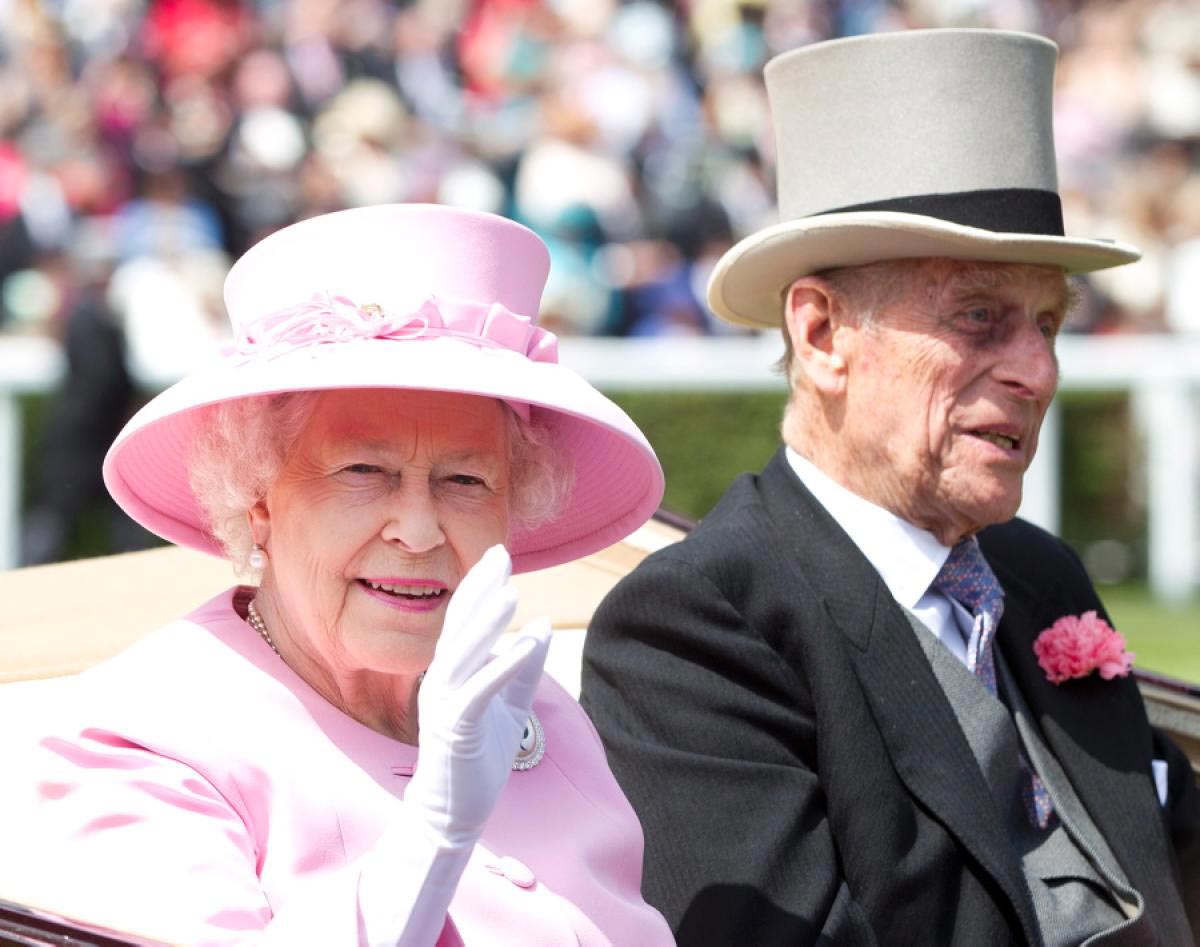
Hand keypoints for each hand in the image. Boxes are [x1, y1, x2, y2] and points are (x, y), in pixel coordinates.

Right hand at [405, 545, 550, 847]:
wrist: (452, 811)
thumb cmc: (478, 758)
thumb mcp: (511, 705)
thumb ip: (526, 666)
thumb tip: (543, 624)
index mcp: (451, 672)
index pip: (464, 620)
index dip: (481, 586)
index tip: (499, 555)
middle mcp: (441, 681)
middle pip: (459, 626)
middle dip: (480, 589)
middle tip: (499, 554)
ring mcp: (445, 704)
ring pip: (464, 653)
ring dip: (487, 621)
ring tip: (511, 590)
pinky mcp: (455, 729)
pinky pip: (478, 692)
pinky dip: (501, 667)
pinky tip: (524, 645)